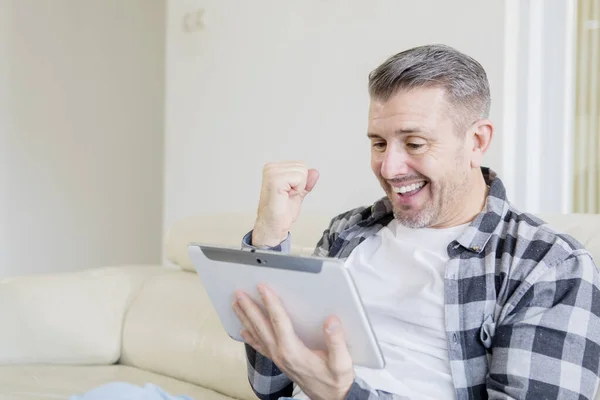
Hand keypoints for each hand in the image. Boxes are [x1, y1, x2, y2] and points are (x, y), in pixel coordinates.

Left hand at [232, 285, 353, 399]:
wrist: (331, 399)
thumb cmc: (335, 381)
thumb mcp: (342, 363)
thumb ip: (337, 342)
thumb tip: (331, 321)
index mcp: (294, 352)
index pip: (279, 322)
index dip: (270, 303)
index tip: (262, 288)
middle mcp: (281, 354)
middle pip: (261, 326)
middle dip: (249, 308)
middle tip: (238, 293)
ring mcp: (278, 358)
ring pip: (257, 335)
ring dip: (245, 318)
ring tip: (235, 305)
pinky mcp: (279, 361)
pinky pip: (260, 347)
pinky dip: (249, 337)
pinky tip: (243, 331)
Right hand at [253, 161, 318, 246]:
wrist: (273, 226)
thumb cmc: (281, 212)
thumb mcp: (298, 192)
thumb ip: (306, 181)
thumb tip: (314, 172)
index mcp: (274, 168)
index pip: (301, 165)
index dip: (300, 182)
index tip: (289, 193)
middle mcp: (271, 168)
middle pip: (302, 167)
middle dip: (300, 184)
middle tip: (287, 196)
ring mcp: (271, 173)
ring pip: (302, 172)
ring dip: (298, 188)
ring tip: (286, 197)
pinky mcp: (275, 181)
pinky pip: (299, 178)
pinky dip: (297, 190)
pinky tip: (286, 197)